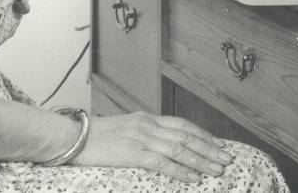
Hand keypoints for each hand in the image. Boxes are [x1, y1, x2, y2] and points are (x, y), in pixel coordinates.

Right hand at [71, 112, 233, 182]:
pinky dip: (181, 171)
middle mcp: (148, 125)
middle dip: (210, 148)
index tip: (218, 145)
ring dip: (202, 160)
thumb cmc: (93, 137)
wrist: (71, 136)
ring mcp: (141, 138)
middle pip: (187, 136)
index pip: (182, 125)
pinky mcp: (133, 153)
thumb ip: (142, 135)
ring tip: (218, 170)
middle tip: (227, 159)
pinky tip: (194, 178)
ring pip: (180, 149)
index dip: (203, 135)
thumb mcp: (123, 130)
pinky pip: (163, 163)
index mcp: (146, 119)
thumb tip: (158, 146)